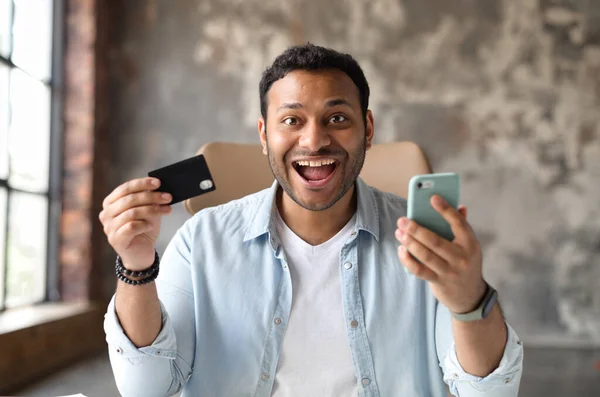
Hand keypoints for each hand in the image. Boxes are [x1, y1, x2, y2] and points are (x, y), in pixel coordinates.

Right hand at [99, 177, 171, 270]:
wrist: (141, 254)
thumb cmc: (143, 230)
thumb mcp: (147, 210)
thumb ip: (148, 198)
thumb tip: (156, 186)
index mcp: (110, 203)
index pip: (125, 188)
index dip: (142, 184)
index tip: (158, 183)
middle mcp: (106, 214)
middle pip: (129, 200)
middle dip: (151, 197)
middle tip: (168, 197)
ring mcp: (109, 228)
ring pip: (132, 213)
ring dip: (152, 210)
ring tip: (166, 210)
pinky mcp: (116, 240)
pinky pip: (131, 227)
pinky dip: (144, 224)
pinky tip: (151, 226)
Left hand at [395, 195, 486, 313]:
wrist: (470, 295)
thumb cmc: (466, 262)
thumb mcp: (469, 246)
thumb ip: (462, 226)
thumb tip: (459, 206)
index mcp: (470, 244)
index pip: (459, 223)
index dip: (446, 210)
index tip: (432, 198)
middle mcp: (461, 258)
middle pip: (435, 241)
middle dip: (416, 229)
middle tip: (402, 220)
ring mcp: (450, 272)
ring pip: (425, 255)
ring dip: (409, 243)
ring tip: (399, 232)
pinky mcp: (438, 282)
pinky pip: (419, 270)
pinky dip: (408, 260)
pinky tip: (401, 250)